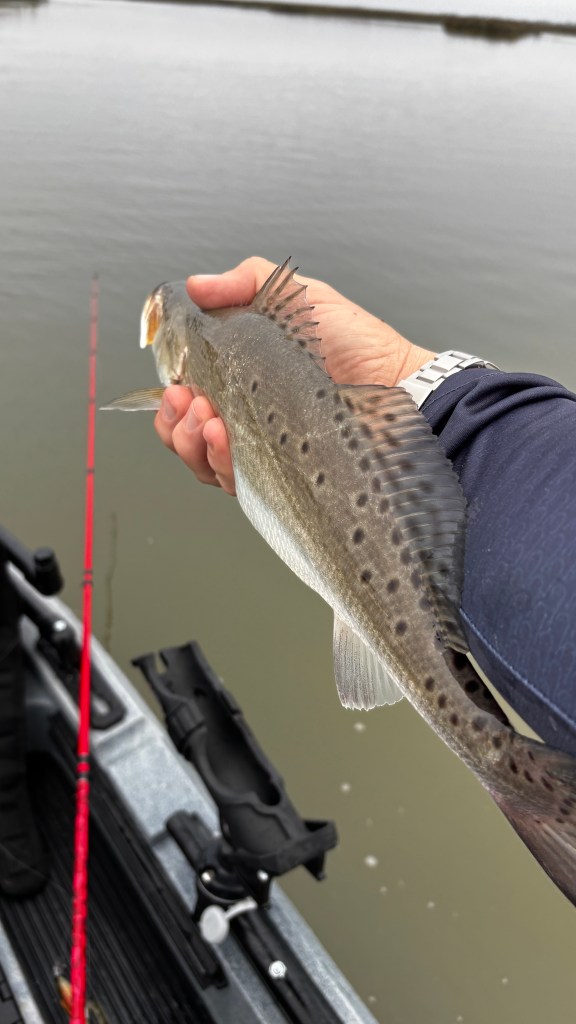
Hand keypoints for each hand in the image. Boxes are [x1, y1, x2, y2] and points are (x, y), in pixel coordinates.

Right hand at [154, 256, 434, 494]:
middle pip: (187, 435)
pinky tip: (223, 439)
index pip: (189, 397)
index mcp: (242, 378)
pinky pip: (236, 481)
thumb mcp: (298, 296)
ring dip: (191, 442)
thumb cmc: (358, 343)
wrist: (399, 381)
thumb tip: (196, 286)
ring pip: (204, 461)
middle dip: (175, 422)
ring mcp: (263, 449)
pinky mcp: (282, 476)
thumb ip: (246, 282)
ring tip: (207, 419)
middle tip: (189, 402)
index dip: (172, 396)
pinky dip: (220, 463)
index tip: (175, 383)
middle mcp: (247, 417)